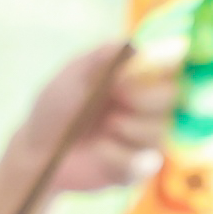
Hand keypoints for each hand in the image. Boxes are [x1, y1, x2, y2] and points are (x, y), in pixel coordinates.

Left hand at [22, 42, 175, 195]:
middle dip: (147, 97)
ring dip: (132, 128)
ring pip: (161, 131)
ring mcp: (143, 138)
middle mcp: (146, 106)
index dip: (168, 65)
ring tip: (106, 127)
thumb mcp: (72, 76)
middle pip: (174, 97)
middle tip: (117, 96)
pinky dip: (120, 157)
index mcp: (135, 78)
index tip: (141, 68)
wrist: (39, 152)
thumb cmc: (55, 109)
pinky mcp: (136, 168)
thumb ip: (100, 57)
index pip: (171, 66)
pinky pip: (146, 163)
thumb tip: (135, 45)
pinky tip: (99, 151)